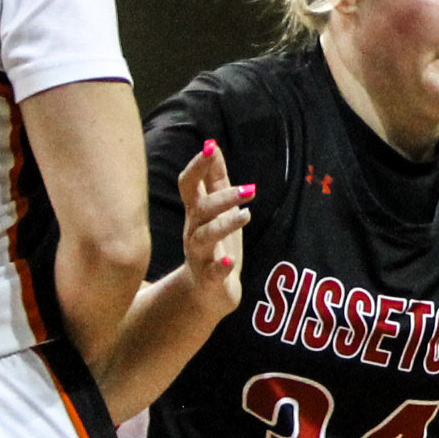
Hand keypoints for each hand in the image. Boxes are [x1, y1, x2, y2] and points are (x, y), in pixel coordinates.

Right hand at [174, 140, 253, 315]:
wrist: (206, 292)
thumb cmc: (214, 244)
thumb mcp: (216, 209)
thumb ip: (213, 179)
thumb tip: (212, 145)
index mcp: (195, 212)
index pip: (189, 184)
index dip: (197, 165)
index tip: (210, 147)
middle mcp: (193, 230)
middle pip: (200, 208)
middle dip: (221, 197)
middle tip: (249, 189)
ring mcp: (199, 255)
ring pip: (205, 237)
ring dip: (225, 225)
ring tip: (246, 215)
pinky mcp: (209, 278)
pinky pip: (212, 272)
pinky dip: (220, 267)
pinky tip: (229, 262)